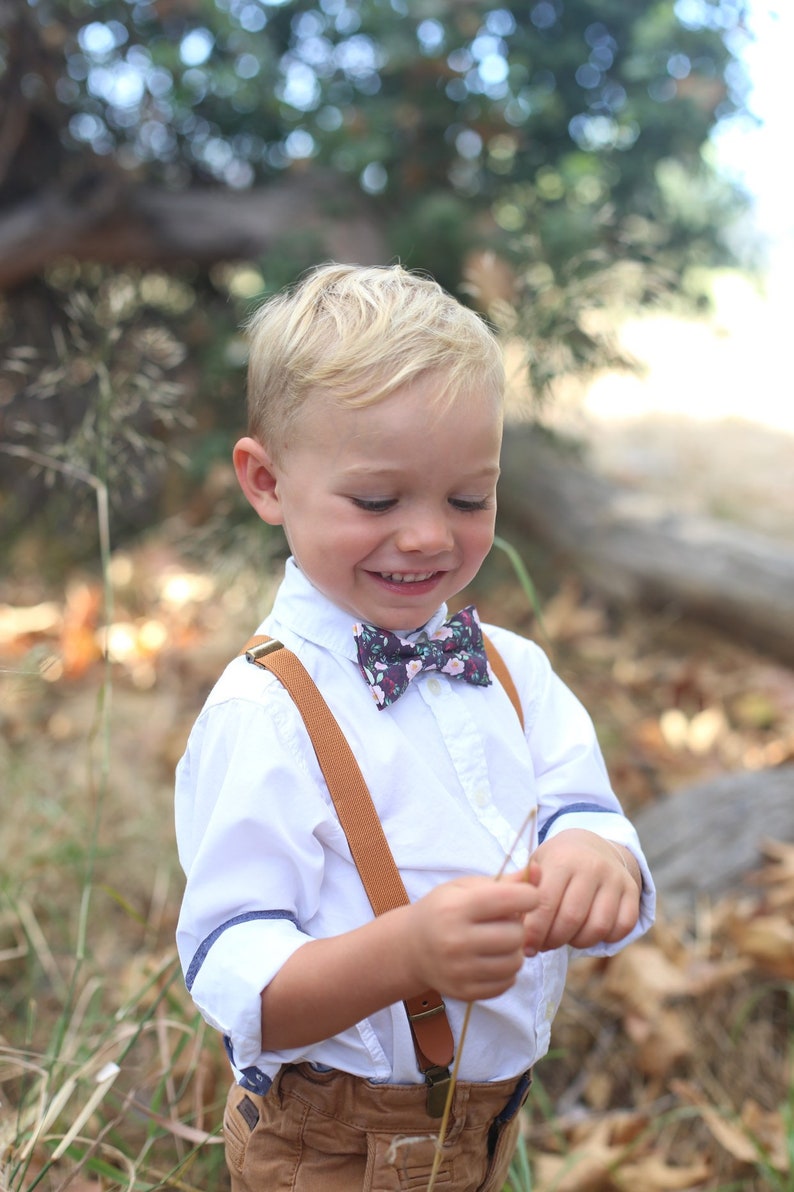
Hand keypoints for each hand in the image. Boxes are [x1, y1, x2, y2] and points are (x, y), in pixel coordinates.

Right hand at [406, 873, 541, 1002]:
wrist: (411, 947)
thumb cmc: (444, 909)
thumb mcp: (466, 887)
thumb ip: (506, 881)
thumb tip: (540, 872)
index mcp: (457, 908)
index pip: (510, 899)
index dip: (528, 895)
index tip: (525, 896)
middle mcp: (456, 941)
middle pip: (516, 934)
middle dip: (518, 925)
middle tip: (505, 921)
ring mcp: (460, 970)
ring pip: (515, 962)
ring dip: (514, 949)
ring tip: (500, 941)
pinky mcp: (465, 992)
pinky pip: (507, 983)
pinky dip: (507, 970)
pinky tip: (492, 959)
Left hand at [521, 830, 640, 955]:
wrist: (592, 845)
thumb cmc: (557, 863)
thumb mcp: (537, 865)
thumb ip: (524, 888)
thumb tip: (515, 912)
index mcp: (562, 859)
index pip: (545, 903)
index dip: (534, 932)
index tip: (527, 947)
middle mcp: (592, 866)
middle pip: (571, 919)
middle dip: (554, 940)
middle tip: (544, 946)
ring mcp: (615, 878)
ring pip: (598, 927)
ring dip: (578, 942)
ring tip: (565, 938)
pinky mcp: (632, 890)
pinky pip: (622, 927)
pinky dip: (605, 938)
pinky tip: (588, 932)